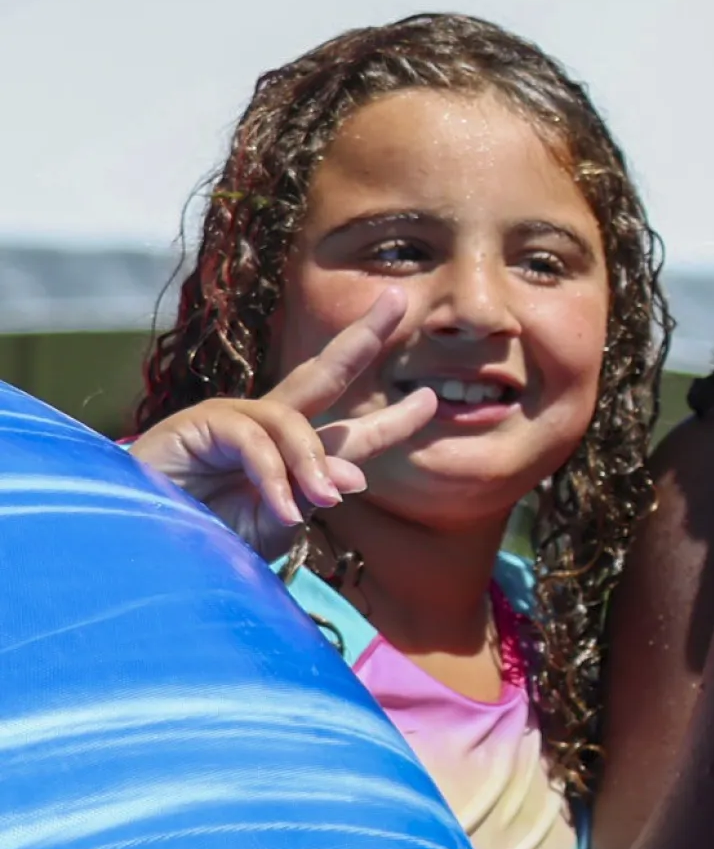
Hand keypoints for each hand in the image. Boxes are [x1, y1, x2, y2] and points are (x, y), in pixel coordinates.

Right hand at [127, 294, 438, 548]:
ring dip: (312, 463)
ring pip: (293, 422)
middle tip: (396, 301)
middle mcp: (266, 427)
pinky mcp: (198, 423)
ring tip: (322, 501)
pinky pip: (255, 440)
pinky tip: (281, 509)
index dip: (393, 420)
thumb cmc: (210, 541)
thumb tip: (358, 473)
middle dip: (361, 338)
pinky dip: (274, 476)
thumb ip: (314, 494)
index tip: (431, 399)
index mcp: (291, 455)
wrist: (147, 547)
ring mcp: (231, 420)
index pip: (351, 432)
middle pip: (322, 375)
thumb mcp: (277, 523)